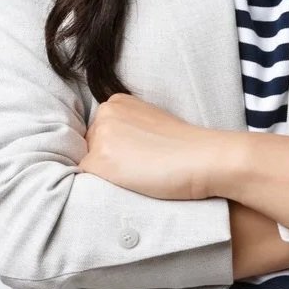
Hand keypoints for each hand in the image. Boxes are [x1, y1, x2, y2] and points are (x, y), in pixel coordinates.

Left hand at [77, 93, 225, 200]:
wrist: (200, 157)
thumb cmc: (183, 144)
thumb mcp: (150, 121)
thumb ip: (128, 127)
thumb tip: (113, 148)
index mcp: (117, 101)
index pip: (100, 132)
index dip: (118, 149)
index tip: (141, 154)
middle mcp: (104, 113)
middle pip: (91, 146)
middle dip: (109, 159)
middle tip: (141, 165)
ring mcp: (100, 136)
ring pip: (90, 164)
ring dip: (107, 174)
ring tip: (139, 173)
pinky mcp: (99, 161)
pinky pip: (88, 181)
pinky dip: (105, 187)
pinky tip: (132, 183)